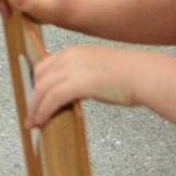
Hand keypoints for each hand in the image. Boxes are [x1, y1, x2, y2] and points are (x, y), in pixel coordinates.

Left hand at [26, 44, 145, 125]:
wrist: (143, 75)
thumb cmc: (130, 75)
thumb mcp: (99, 68)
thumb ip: (83, 75)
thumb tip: (73, 93)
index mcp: (74, 52)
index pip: (44, 66)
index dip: (36, 83)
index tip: (34, 99)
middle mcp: (70, 57)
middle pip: (39, 76)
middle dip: (32, 97)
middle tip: (31, 114)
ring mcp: (73, 69)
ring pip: (41, 89)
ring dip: (34, 108)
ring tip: (33, 123)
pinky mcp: (79, 83)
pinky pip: (52, 98)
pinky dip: (43, 111)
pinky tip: (42, 121)